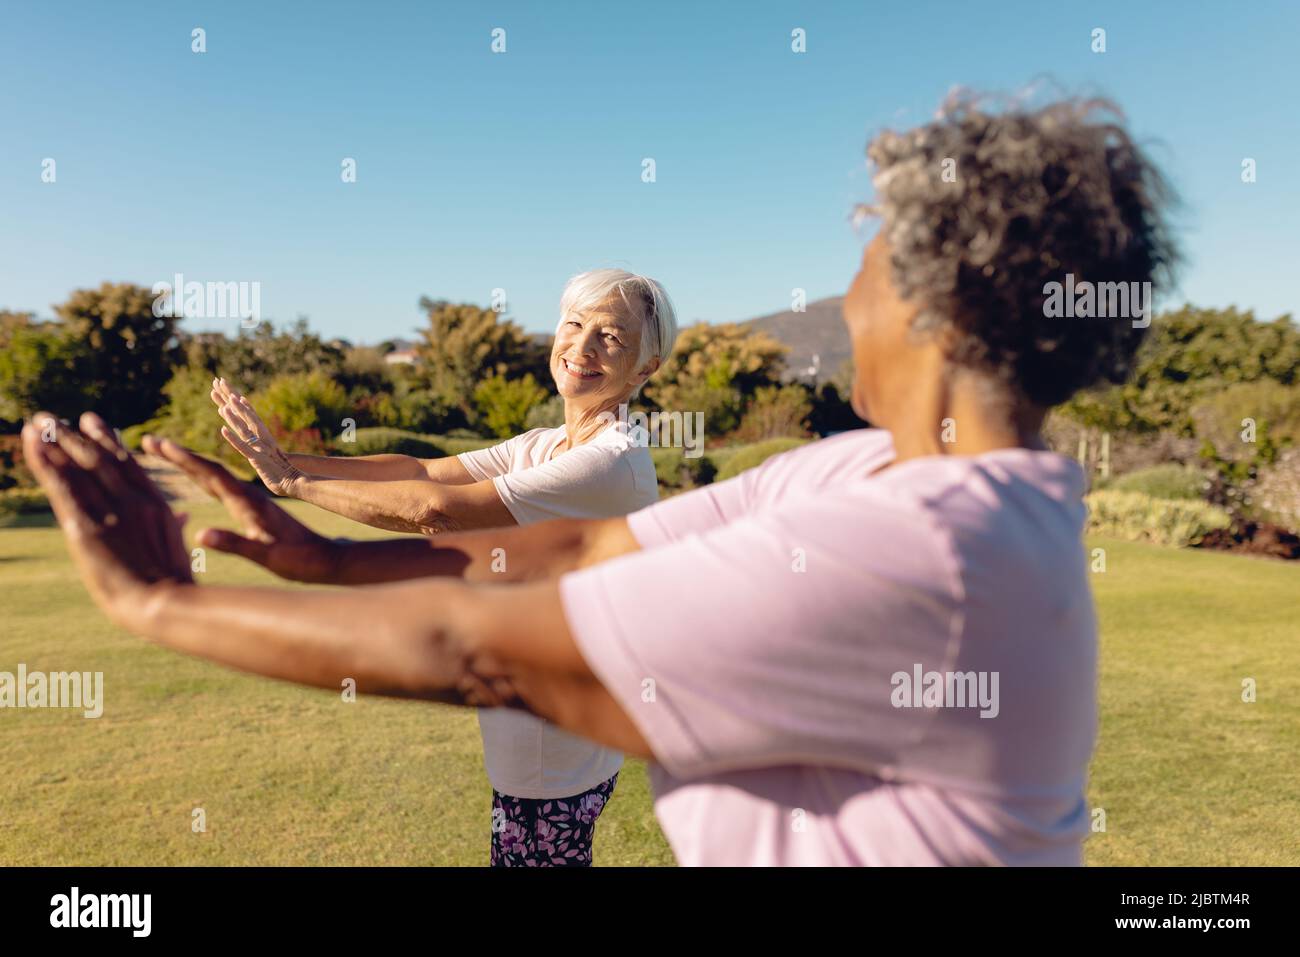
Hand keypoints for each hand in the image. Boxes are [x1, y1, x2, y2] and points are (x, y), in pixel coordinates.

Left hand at [21, 412, 192, 629]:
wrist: (164, 603)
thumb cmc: (173, 584)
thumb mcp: (176, 549)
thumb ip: (172, 526)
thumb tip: (181, 515)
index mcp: (155, 504)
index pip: (126, 463)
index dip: (106, 439)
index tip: (91, 421)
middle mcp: (133, 500)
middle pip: (98, 458)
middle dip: (73, 435)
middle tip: (51, 418)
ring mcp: (111, 511)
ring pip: (78, 467)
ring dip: (54, 442)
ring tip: (37, 423)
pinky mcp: (87, 527)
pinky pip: (62, 487)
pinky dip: (45, 463)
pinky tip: (32, 444)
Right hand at [142, 435, 341, 583]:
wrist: (326, 559)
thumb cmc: (298, 560)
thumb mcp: (265, 555)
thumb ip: (235, 544)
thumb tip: (200, 536)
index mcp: (247, 502)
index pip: (211, 474)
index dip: (184, 459)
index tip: (160, 444)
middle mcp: (247, 496)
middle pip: (207, 468)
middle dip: (177, 455)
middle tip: (148, 441)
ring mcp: (249, 500)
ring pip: (213, 475)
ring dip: (188, 462)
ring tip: (162, 450)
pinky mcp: (252, 507)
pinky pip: (221, 486)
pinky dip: (203, 476)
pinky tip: (196, 475)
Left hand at [209, 377, 302, 495]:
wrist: (295, 482)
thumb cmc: (284, 473)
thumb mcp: (273, 458)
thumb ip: (267, 451)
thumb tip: (265, 448)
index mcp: (266, 438)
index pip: (252, 418)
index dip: (242, 406)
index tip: (234, 394)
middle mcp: (263, 438)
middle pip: (246, 416)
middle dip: (234, 401)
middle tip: (223, 386)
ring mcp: (260, 447)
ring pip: (244, 429)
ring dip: (233, 417)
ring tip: (223, 404)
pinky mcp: (257, 459)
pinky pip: (243, 446)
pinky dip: (233, 438)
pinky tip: (223, 430)